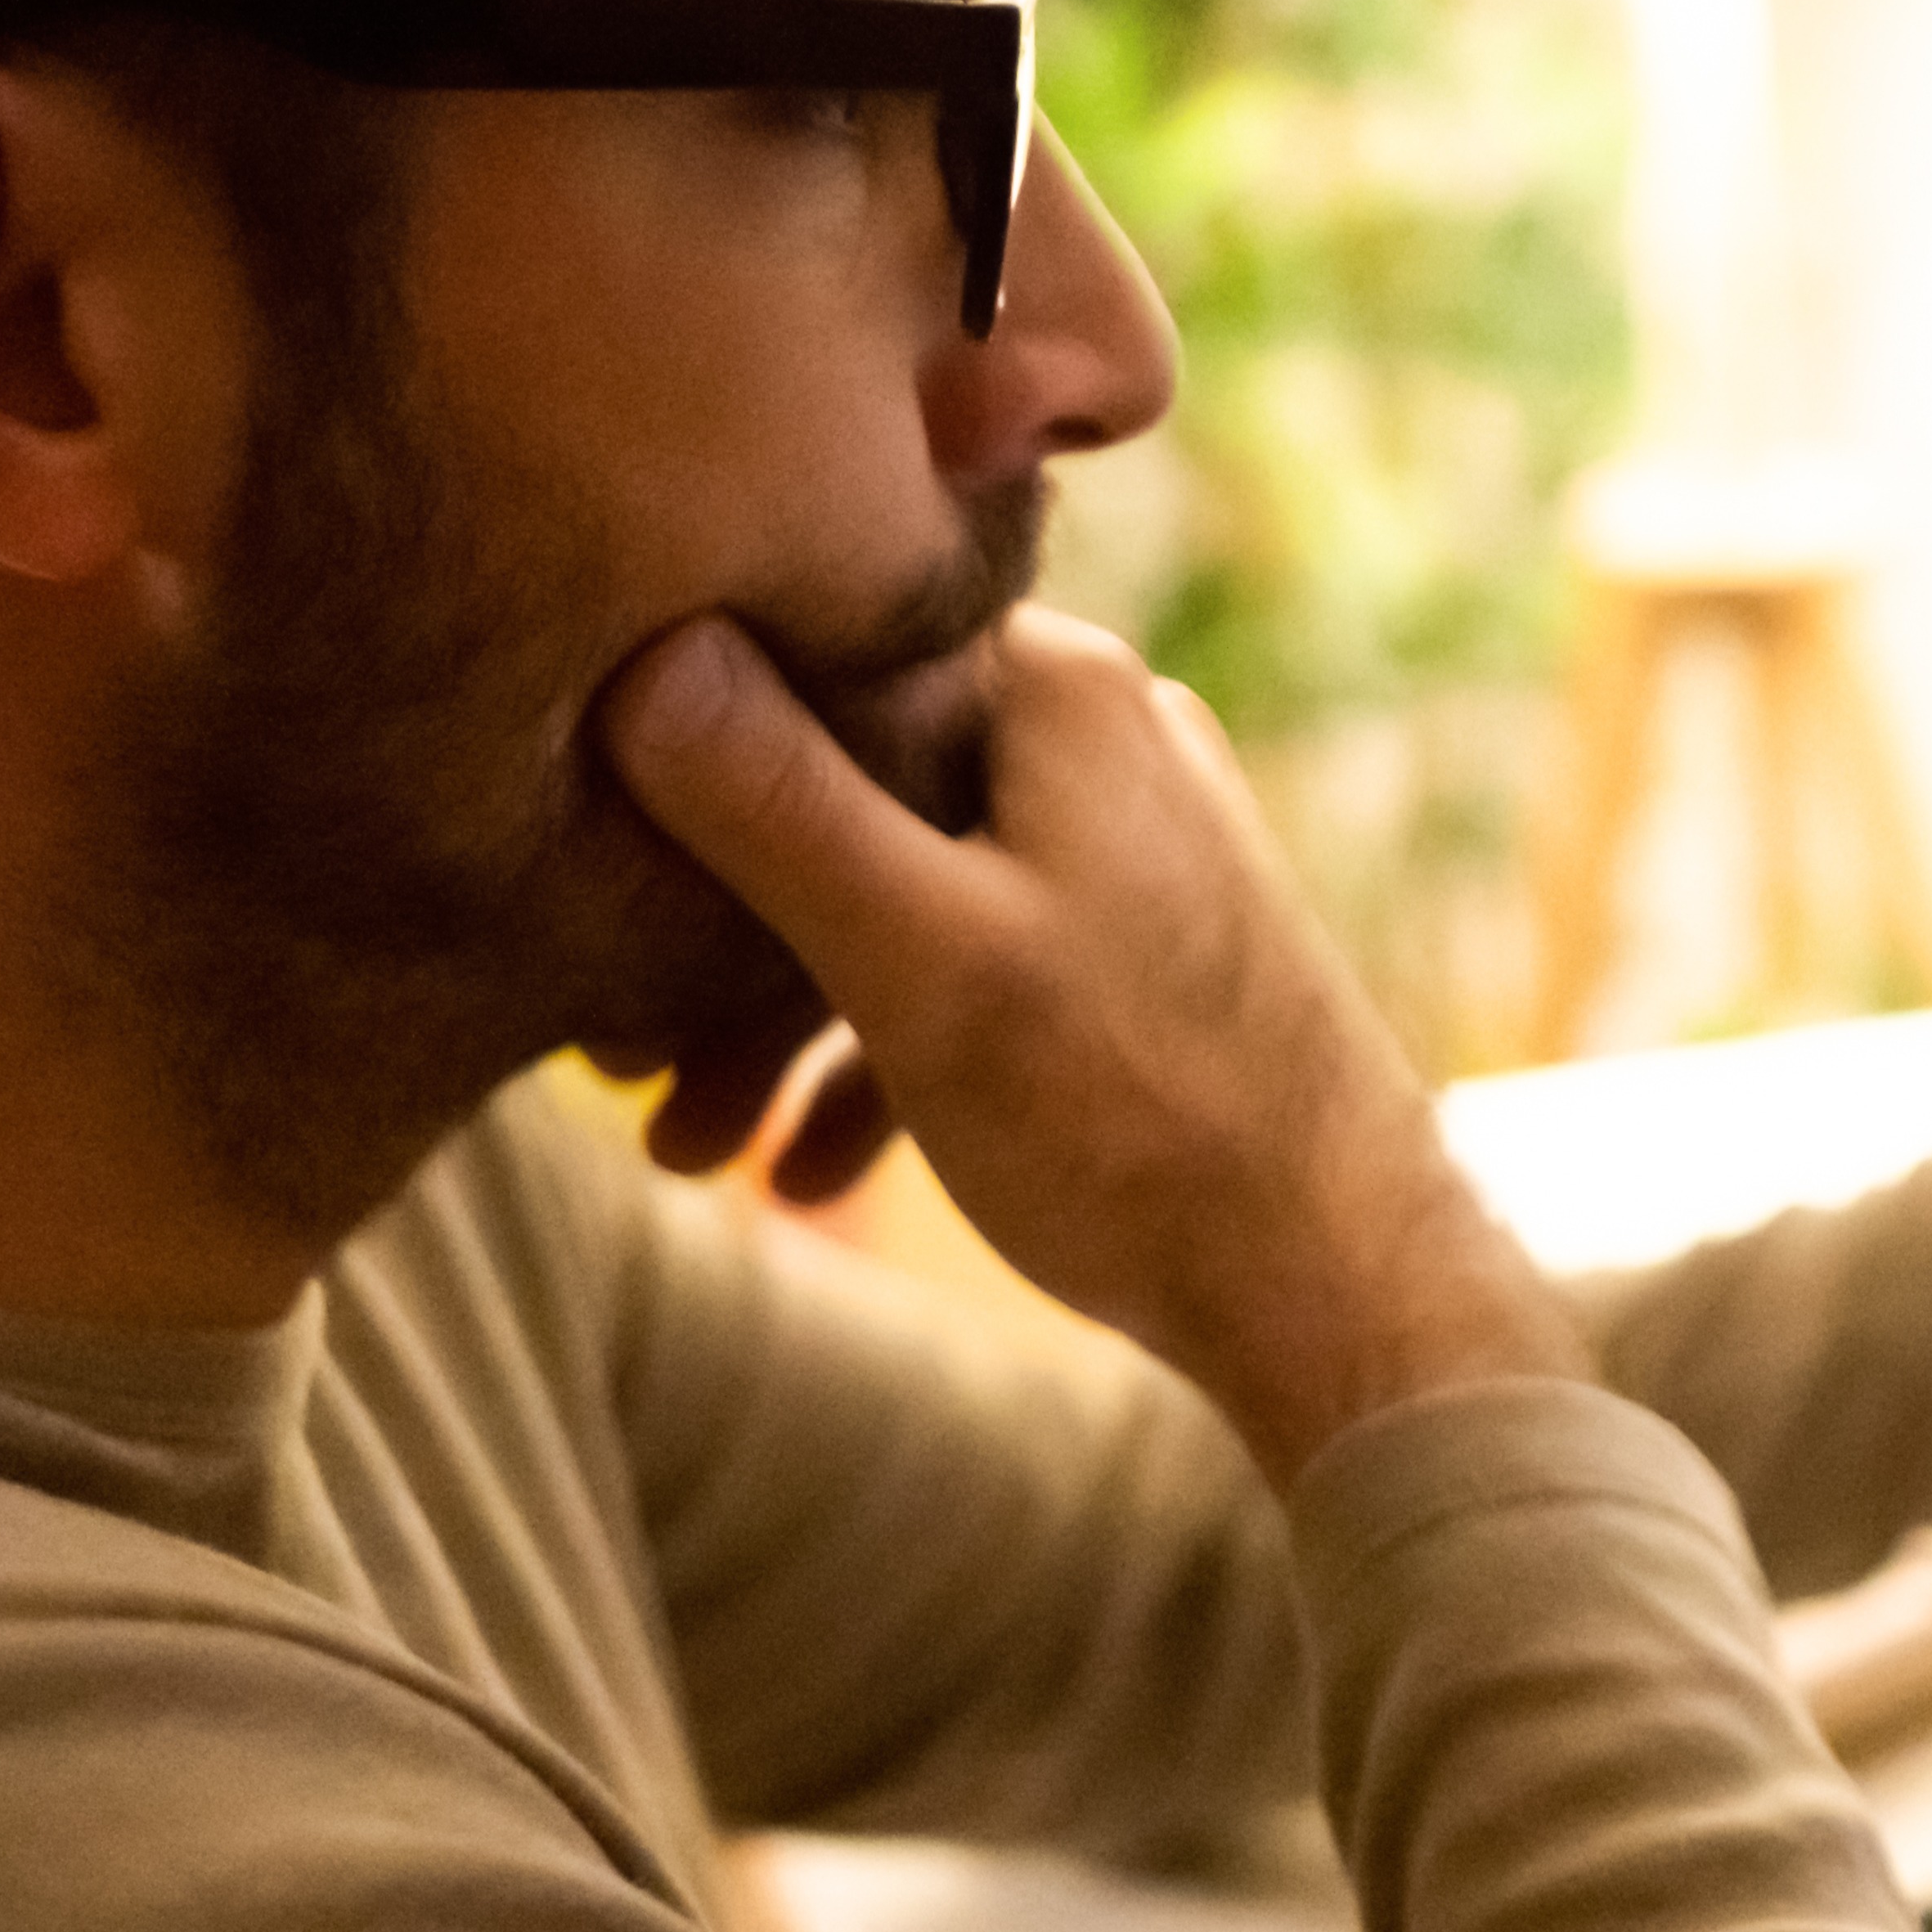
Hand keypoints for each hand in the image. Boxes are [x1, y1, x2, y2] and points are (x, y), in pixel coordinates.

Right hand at [596, 610, 1581, 1478]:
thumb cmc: (1135, 1118)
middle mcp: (1104, 733)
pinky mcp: (1144, 946)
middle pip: (849, 790)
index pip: (819, 651)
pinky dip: (886, 1056)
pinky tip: (808, 1175)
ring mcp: (1132, 841)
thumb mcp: (919, 960)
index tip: (586, 878)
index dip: (682, 757)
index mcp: (1055, 689)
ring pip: (901, 894)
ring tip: (690, 1151)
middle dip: (717, 937)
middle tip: (613, 1065)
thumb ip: (777, 806)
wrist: (1344, 1281)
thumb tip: (644, 650)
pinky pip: (974, 965)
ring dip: (784, 1020)